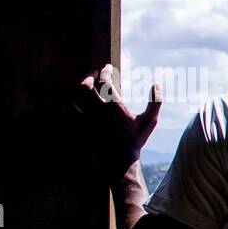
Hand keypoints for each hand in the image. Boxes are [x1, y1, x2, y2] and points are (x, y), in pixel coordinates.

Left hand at [72, 64, 162, 181]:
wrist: (118, 160)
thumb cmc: (135, 140)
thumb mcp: (150, 121)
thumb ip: (155, 102)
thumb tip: (156, 85)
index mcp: (114, 106)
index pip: (104, 81)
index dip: (105, 71)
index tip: (108, 67)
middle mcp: (97, 110)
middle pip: (85, 85)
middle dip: (88, 77)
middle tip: (94, 75)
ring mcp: (87, 118)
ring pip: (75, 97)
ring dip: (79, 89)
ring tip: (85, 87)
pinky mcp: (80, 126)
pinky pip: (71, 111)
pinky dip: (73, 103)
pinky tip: (78, 102)